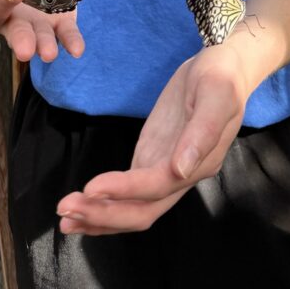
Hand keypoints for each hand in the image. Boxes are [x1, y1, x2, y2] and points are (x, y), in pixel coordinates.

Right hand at [0, 0, 83, 61]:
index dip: (5, 1)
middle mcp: (17, 23)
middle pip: (17, 34)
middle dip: (21, 42)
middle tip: (25, 51)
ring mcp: (40, 25)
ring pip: (41, 39)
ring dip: (45, 46)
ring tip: (48, 54)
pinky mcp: (62, 22)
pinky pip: (66, 34)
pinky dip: (72, 42)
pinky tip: (77, 50)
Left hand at [55, 40, 250, 234]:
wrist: (224, 68)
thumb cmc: (221, 78)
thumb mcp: (216, 95)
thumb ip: (201, 132)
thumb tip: (180, 170)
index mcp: (199, 162)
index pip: (157, 186)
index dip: (124, 191)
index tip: (91, 188)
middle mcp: (181, 176)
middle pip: (142, 210)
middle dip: (104, 214)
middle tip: (65, 210)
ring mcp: (165, 170)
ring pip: (133, 208)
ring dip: (100, 217)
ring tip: (65, 220)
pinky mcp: (153, 160)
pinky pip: (129, 192)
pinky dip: (106, 204)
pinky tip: (84, 207)